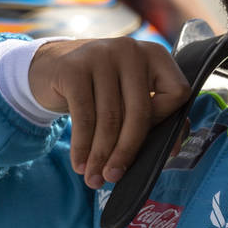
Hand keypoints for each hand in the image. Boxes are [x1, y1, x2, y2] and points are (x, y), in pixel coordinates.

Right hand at [29, 37, 189, 188]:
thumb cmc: (102, 88)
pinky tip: (80, 164)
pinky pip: (83, 117)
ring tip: (94, 178)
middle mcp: (131, 50)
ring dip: (101, 155)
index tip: (148, 142)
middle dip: (127, 151)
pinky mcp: (74, 68)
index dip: (164, 122)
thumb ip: (158, 117)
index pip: (176, 93)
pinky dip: (82, 147)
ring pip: (109, 118)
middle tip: (114, 176)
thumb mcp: (131, 95)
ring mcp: (102, 55)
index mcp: (156, 55)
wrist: (51, 66)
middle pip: (140, 111)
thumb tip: (172, 151)